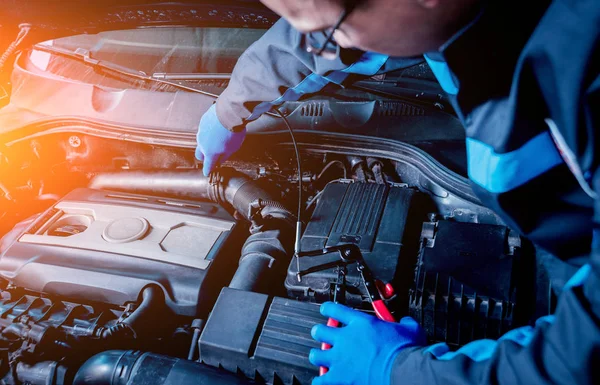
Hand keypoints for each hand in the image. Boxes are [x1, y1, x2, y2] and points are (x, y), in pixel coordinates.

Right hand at [195, 104, 245, 175]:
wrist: (229, 113)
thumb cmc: (232, 131)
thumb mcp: (233, 148)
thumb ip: (225, 156)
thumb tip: (221, 160)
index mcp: (210, 153)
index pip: (207, 165)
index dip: (207, 170)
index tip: (206, 173)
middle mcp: (202, 144)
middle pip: (199, 155)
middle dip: (204, 157)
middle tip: (212, 156)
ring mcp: (200, 132)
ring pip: (201, 142)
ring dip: (207, 143)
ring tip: (217, 139)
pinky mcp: (202, 123)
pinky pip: (204, 130)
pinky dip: (209, 132)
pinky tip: (217, 129)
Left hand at [309, 302, 425, 384]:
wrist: (404, 371)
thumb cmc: (406, 351)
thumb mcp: (410, 329)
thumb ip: (404, 323)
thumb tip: (406, 323)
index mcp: (361, 323)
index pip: (333, 309)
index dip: (328, 309)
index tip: (327, 311)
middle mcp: (346, 338)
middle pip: (319, 331)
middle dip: (320, 333)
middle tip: (324, 337)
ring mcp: (340, 358)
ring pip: (316, 354)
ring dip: (319, 356)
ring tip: (324, 359)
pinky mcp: (339, 377)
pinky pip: (320, 380)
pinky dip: (321, 380)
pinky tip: (324, 380)